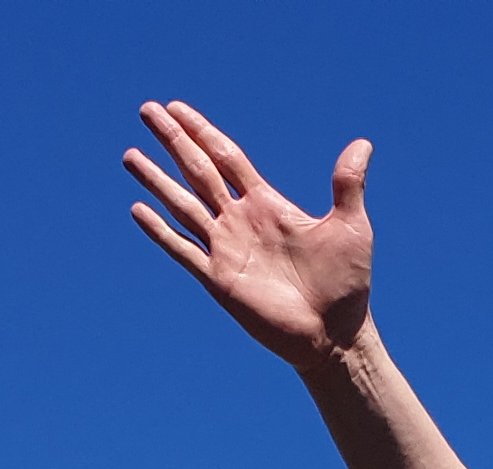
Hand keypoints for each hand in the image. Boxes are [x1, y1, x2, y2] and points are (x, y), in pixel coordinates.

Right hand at [123, 100, 371, 365]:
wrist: (334, 336)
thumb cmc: (346, 285)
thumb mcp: (350, 227)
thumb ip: (347, 184)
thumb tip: (363, 144)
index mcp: (266, 203)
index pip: (226, 156)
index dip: (202, 131)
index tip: (177, 109)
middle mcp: (240, 221)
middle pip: (198, 170)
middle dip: (173, 140)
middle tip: (146, 110)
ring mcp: (226, 249)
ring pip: (182, 205)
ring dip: (157, 180)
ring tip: (130, 155)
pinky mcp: (219, 280)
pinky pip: (183, 249)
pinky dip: (160, 230)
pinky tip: (138, 210)